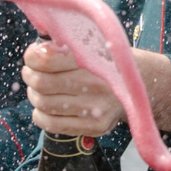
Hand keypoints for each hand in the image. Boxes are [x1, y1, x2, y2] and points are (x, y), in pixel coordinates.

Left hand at [22, 40, 170, 138]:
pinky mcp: (95, 126)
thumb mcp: (91, 43)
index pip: (46, 59)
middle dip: (30, 75)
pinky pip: (52, 124)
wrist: (140, 83)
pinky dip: (40, 114)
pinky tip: (44, 106)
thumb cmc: (106, 60)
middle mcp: (97, 84)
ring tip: (39, 88)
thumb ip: (65, 45)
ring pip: (44, 104)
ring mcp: (96, 109)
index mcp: (94, 58)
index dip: (32, 57)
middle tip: (31, 72)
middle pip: (41, 83)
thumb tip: (34, 52)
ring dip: (34, 95)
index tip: (33, 55)